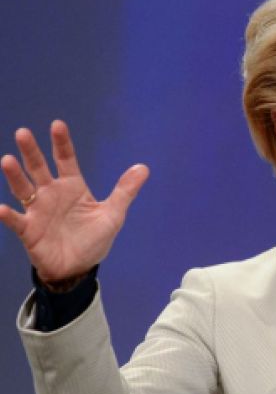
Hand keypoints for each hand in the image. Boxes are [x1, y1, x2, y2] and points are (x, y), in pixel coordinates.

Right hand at [0, 120, 148, 282]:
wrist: (79, 268)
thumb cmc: (93, 239)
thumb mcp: (113, 214)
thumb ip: (125, 191)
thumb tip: (143, 168)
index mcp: (72, 187)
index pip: (66, 160)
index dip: (61, 143)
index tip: (57, 125)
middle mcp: (51, 194)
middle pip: (39, 168)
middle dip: (31, 152)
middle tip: (23, 133)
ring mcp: (38, 211)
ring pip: (23, 189)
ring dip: (15, 176)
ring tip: (7, 161)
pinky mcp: (29, 231)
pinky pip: (16, 221)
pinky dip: (8, 215)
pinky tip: (1, 209)